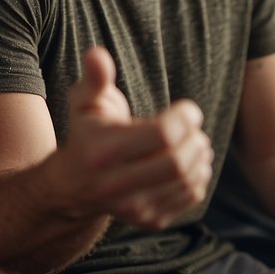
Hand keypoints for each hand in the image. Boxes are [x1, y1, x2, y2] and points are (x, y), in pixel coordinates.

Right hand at [55, 47, 213, 229]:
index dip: (184, 118)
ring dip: (200, 155)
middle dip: (195, 138)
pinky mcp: (148, 220)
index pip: (161, 135)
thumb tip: (97, 54)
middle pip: (177, 162)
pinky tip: (191, 161)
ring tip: (195, 141)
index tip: (188, 108)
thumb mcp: (83, 101)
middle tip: (193, 126)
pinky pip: (190, 197)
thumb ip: (94, 77)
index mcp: (101, 150)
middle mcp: (115, 184)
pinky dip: (199, 175)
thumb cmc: (86, 131)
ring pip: (187, 181)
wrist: (74, 185)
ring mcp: (133, 207)